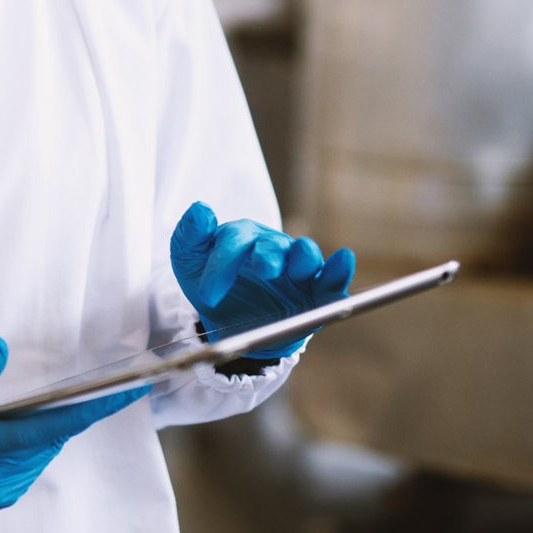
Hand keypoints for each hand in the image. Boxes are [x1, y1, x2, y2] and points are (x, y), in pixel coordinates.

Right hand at [0, 337, 147, 531]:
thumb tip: (0, 347)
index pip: (43, 430)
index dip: (89, 411)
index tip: (125, 393)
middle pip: (48, 439)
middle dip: (65, 410)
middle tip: (81, 382)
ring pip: (42, 451)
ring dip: (46, 426)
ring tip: (33, 403)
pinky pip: (30, 463)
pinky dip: (32, 441)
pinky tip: (15, 425)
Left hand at [169, 202, 354, 357]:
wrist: (229, 323)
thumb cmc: (210, 283)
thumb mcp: (189, 262)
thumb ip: (189, 236)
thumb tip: (200, 209)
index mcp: (242, 237)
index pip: (234, 241)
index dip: (221, 265)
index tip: (206, 296)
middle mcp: (272, 247)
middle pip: (273, 246)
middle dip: (268, 257)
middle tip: (263, 271)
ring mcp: (296, 268)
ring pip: (306, 255)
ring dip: (304, 258)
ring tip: (298, 269)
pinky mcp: (315, 292)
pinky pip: (330, 279)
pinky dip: (338, 270)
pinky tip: (343, 261)